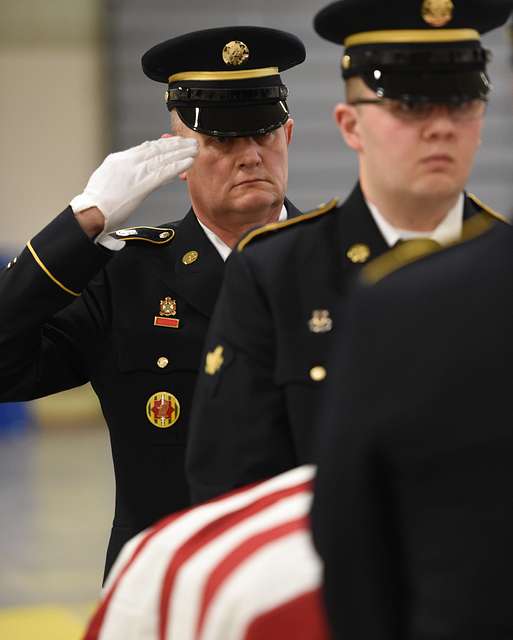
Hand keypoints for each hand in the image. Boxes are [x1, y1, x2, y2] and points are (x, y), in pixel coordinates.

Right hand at [70, 136, 197, 234]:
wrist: (92, 211)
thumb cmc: (98, 201)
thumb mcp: (107, 177)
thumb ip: (122, 169)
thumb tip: (134, 164)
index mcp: (119, 159)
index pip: (145, 148)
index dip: (163, 144)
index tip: (175, 142)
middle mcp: (128, 162)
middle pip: (156, 149)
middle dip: (175, 145)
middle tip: (190, 142)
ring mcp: (135, 172)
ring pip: (163, 159)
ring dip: (181, 153)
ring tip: (194, 150)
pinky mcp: (142, 185)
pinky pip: (163, 173)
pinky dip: (177, 166)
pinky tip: (188, 163)